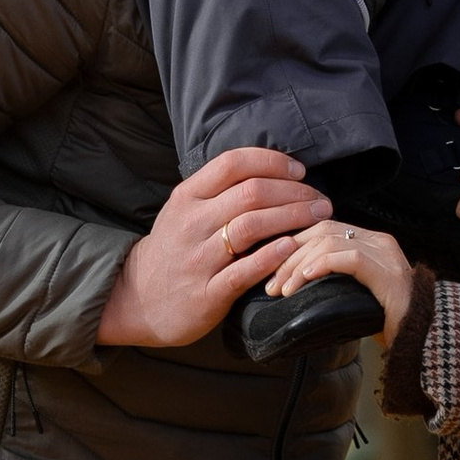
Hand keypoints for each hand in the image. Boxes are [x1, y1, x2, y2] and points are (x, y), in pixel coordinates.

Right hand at [97, 147, 328, 347]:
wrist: (138, 298)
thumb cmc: (175, 249)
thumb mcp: (185, 210)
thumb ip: (219, 190)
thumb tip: (271, 170)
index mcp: (187, 197)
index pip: (233, 163)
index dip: (272, 161)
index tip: (299, 171)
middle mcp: (192, 222)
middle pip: (251, 193)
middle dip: (294, 192)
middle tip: (320, 199)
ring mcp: (198, 258)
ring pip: (252, 226)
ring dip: (293, 218)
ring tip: (318, 218)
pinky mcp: (207, 292)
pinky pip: (244, 270)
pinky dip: (272, 256)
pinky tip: (293, 246)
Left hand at [267, 217, 416, 343]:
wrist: (422, 342)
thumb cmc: (387, 324)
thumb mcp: (354, 294)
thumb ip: (334, 279)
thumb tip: (293, 280)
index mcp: (371, 242)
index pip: (323, 228)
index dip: (292, 244)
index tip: (271, 269)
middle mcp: (379, 242)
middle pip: (322, 230)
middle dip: (289, 255)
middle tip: (270, 283)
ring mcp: (386, 255)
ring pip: (330, 241)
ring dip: (298, 265)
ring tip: (283, 288)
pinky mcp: (388, 273)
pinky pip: (349, 257)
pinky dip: (321, 265)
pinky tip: (304, 279)